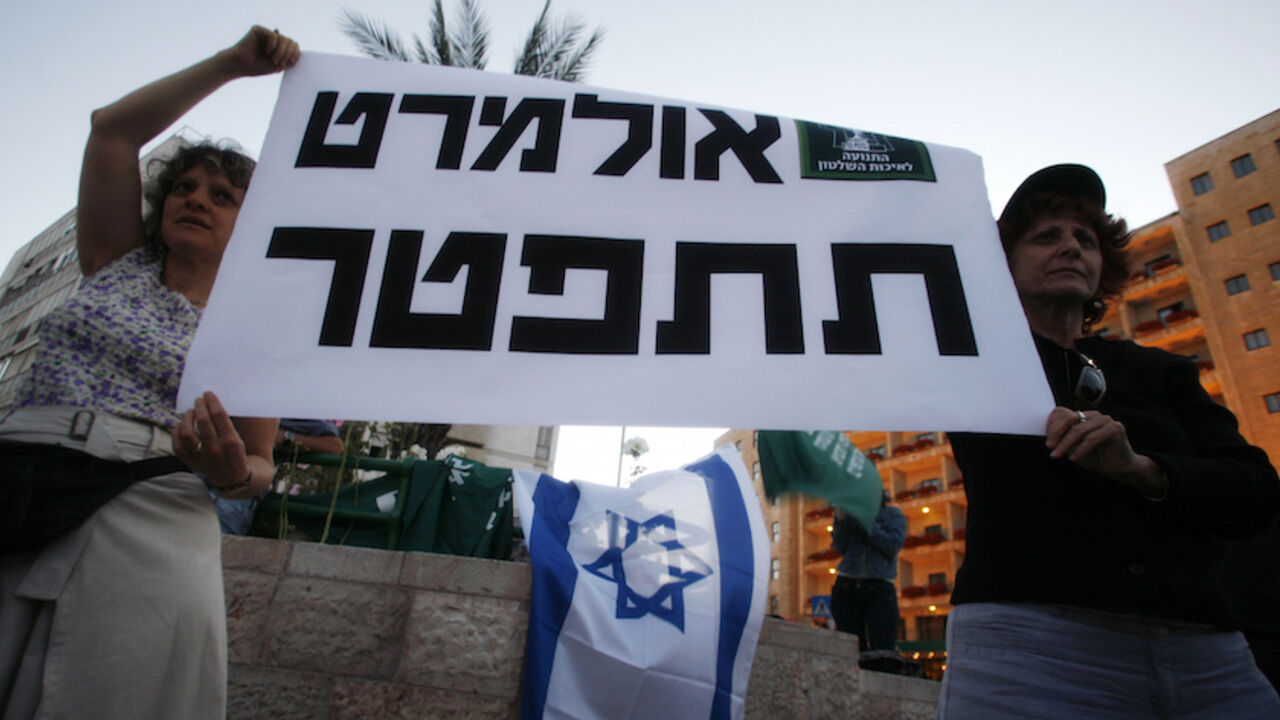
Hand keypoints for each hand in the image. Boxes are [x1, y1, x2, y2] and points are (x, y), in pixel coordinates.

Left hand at [173, 390, 253, 496]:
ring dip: (187, 418)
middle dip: (200, 405)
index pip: (219, 415)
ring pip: (186, 432)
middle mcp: (215, 450)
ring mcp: (201, 457)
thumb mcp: (238, 440)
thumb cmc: (235, 453)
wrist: (232, 478)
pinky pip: (177, 444)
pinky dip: (177, 431)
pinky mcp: (190, 462)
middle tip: (199, 399)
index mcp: (231, 442)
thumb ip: (225, 425)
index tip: (208, 394)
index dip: (212, 401)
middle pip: (203, 421)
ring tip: (190, 412)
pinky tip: (182, 425)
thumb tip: (210, 403)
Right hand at [225, 26, 300, 77]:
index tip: (291, 62)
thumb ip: (288, 58)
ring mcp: (266, 33)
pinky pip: (273, 35)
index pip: (294, 45)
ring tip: (273, 59)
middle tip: (279, 62)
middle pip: (290, 41)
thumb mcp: (277, 65)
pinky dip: (272, 46)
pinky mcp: (258, 30)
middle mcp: (273, 39)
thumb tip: (297, 48)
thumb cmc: (257, 67)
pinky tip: (267, 51)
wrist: (240, 65)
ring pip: (283, 39)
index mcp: (278, 47)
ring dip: (280, 52)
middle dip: (287, 54)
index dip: (296, 53)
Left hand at [1045, 407, 1165, 495]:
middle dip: (1057, 434)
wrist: (1119, 469)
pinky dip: (1081, 449)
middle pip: (1069, 419)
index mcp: (1083, 416)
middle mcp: (1094, 415)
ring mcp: (1105, 420)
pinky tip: (1074, 458)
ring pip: (1079, 430)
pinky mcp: (1115, 429)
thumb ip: (1063, 439)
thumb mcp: (1074, 448)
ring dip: (1066, 444)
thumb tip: (1048, 437)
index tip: (1047, 442)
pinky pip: (1093, 438)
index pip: (1062, 413)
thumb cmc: (1096, 458)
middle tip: (1050, 447)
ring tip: (1057, 455)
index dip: (1052, 426)